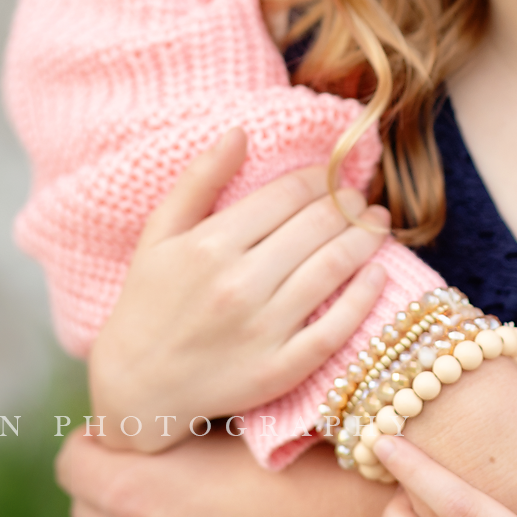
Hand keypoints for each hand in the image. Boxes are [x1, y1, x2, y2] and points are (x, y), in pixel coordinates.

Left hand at [61, 427, 389, 516]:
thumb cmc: (292, 461)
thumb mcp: (222, 421)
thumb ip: (170, 424)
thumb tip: (148, 413)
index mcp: (131, 491)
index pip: (71, 462)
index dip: (96, 440)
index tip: (129, 430)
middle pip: (83, 509)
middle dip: (107, 482)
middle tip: (149, 459)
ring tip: (165, 503)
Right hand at [88, 128, 389, 448]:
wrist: (137, 385)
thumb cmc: (149, 300)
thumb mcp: (160, 232)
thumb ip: (199, 179)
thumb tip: (240, 131)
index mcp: (210, 244)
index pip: (288, 195)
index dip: (321, 179)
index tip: (334, 175)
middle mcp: (239, 285)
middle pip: (317, 227)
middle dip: (349, 204)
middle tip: (361, 199)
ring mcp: (262, 330)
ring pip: (333, 269)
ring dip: (366, 239)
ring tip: (378, 224)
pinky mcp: (278, 370)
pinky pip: (335, 329)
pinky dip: (364, 298)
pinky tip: (379, 273)